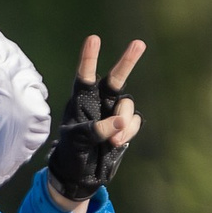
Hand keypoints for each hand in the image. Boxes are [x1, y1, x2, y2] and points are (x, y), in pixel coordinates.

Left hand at [43, 36, 145, 212]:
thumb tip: (122, 121)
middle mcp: (99, 101)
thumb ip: (98, 129)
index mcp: (81, 100)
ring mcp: (114, 113)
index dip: (89, 58)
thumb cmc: (72, 152)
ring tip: (113, 140)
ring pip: (127, 105)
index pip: (84, 75)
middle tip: (139, 43)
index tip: (93, 39)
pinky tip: (117, 142)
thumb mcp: (78, 140)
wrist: (82, 174)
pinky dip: (129, 131)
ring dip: (123, 121)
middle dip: (127, 61)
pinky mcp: (125, 126)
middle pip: (116, 78)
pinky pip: (134, 121)